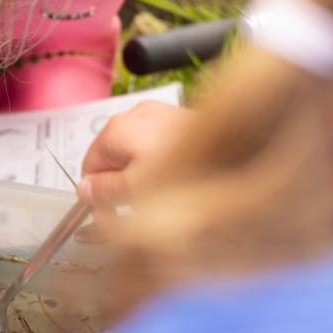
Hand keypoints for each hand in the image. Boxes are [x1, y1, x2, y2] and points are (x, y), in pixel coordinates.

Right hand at [77, 102, 194, 236]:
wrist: (248, 148)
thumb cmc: (190, 168)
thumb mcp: (136, 190)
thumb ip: (104, 193)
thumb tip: (84, 192)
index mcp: (117, 129)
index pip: (88, 167)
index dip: (95, 196)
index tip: (108, 216)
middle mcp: (136, 115)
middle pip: (113, 160)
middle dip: (119, 189)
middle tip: (132, 216)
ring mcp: (161, 116)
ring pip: (137, 155)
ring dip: (141, 181)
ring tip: (158, 203)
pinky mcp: (183, 122)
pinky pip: (159, 148)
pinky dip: (162, 167)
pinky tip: (177, 185)